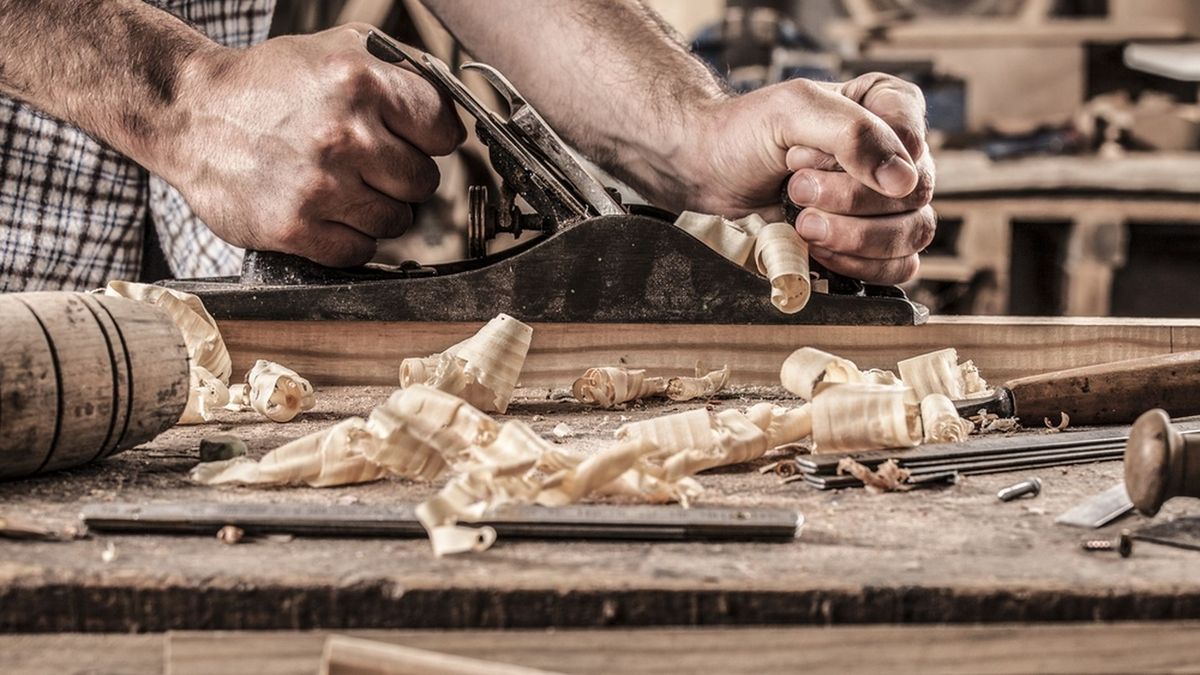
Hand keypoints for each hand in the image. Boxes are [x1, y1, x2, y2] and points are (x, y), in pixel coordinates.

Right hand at [165, 24, 464, 265]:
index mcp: (360, 82)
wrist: (192, 114)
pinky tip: (327, 211)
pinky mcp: (295, 228)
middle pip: (424, 181)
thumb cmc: (271, 83)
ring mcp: (320, 186)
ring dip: (377, 209)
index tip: (410, 137)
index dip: (429, 136)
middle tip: (367, 162)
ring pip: (397, 220)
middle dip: (401, 174)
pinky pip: (361, 251)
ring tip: (343, 185)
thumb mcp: (340, 47)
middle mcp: (344, 134)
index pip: (443, 129)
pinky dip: (350, 238)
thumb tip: (457, 115)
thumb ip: (404, 71)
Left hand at [680, 72, 934, 284]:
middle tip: (796, 190)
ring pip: (912, 233)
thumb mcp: (794, 111)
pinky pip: (898, 267)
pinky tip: (817, 250)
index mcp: (886, 106)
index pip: (913, 139)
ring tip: (801, 223)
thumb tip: (904, 181)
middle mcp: (896, 155)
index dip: (870, 159)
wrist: (708, 174)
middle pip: (914, 193)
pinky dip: (858, 265)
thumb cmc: (746, 133)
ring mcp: (887, 204)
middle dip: (848, 200)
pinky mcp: (871, 245)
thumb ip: (853, 135)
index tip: (813, 161)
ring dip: (853, 236)